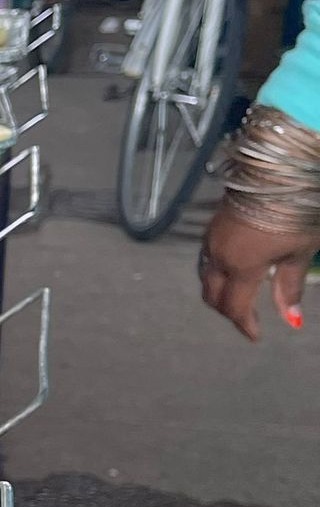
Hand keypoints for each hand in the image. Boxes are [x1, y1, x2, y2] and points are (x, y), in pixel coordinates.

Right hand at [198, 200, 309, 340]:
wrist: (278, 170)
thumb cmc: (296, 212)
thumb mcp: (300, 252)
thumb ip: (289, 287)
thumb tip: (291, 320)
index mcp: (241, 266)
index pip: (234, 307)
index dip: (244, 325)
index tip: (256, 336)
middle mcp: (219, 256)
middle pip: (212, 296)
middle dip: (228, 311)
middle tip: (247, 318)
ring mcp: (212, 239)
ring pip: (205, 277)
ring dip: (219, 292)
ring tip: (239, 295)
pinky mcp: (212, 226)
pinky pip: (206, 259)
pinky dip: (216, 273)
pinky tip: (233, 269)